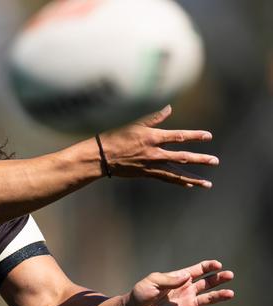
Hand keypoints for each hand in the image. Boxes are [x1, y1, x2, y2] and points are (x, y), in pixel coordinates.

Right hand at [98, 105, 218, 187]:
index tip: (208, 136)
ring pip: (177, 173)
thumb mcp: (133, 123)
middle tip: (215, 161)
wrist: (101, 156)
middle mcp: (155, 153)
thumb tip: (169, 108)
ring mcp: (151, 165)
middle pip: (182, 157)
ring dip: (193, 178)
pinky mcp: (146, 174)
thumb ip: (153, 118)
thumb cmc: (115, 136)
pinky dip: (178, 182)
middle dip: (200, 159)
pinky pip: (166, 179)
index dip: (195, 136)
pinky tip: (188, 185)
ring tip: (207, 183)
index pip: (179, 136)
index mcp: (153, 137)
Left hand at [123, 260, 233, 305]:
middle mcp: (186, 291)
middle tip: (230, 275)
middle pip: (206, 283)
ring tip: (230, 294)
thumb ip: (169, 279)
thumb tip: (187, 275)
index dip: (208, 267)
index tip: (217, 265)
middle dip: (218, 279)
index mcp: (178, 279)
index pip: (197, 271)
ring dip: (219, 297)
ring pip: (207, 300)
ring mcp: (186, 305)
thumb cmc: (141, 293)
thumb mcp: (152, 281)